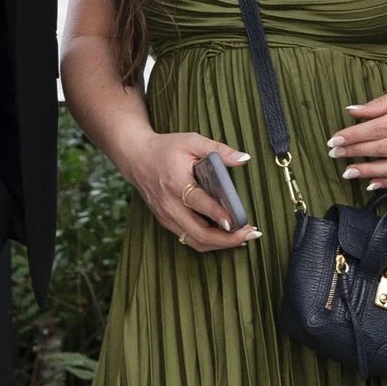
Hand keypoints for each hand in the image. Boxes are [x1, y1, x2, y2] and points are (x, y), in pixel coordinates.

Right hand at [132, 130, 259, 254]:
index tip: (236, 222)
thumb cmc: (165, 149)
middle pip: (198, 232)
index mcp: (176, 183)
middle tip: (250, 233)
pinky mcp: (167, 222)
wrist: (136, 158)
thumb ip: (218, 150)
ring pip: (195, 241)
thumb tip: (244, 159)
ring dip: (220, 244)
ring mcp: (167, 216)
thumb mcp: (191, 141)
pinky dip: (209, 241)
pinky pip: (189, 239)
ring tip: (243, 237)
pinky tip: (226, 236)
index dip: (217, 214)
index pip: (198, 202)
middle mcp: (170, 205)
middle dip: (226, 239)